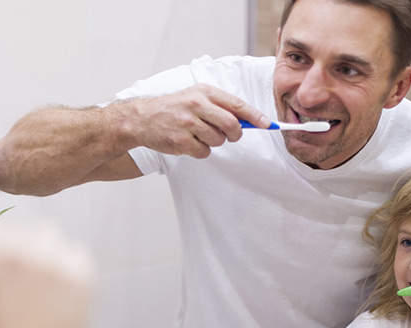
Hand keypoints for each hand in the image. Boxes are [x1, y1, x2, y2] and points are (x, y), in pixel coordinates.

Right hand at [0, 226, 93, 327]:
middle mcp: (21, 251)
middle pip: (14, 229)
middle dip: (8, 248)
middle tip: (8, 275)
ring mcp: (55, 261)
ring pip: (46, 234)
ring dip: (38, 250)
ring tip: (34, 280)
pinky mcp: (82, 275)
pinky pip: (73, 252)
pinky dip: (65, 263)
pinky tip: (56, 289)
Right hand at [128, 83, 269, 158]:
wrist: (142, 119)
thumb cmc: (174, 108)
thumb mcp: (196, 98)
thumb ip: (219, 106)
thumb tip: (248, 121)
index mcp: (204, 92)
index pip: (236, 104)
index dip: (254, 116)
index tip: (267, 124)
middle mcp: (196, 105)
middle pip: (231, 125)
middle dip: (235, 134)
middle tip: (229, 135)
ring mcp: (188, 123)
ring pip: (218, 140)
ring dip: (213, 142)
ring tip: (198, 135)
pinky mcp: (181, 141)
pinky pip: (204, 152)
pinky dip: (200, 151)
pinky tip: (189, 142)